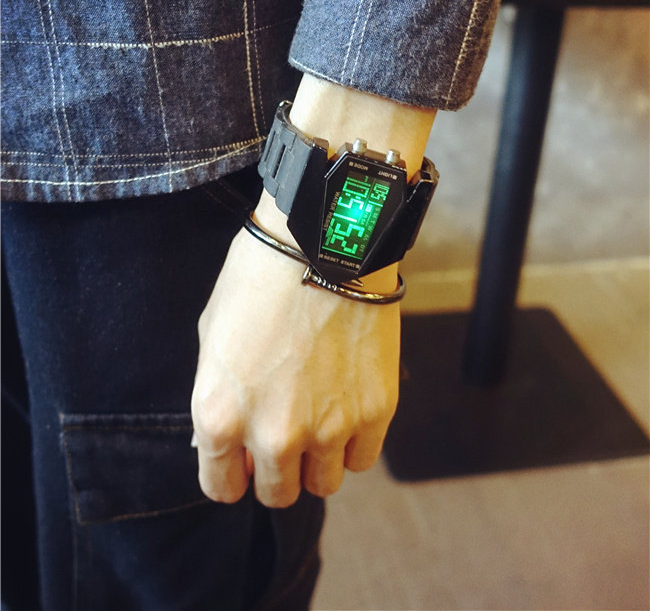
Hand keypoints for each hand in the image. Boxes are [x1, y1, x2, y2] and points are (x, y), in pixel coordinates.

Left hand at [191, 228, 400, 507]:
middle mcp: (272, 434)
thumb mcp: (213, 336)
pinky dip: (354, 444)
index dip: (232, 474)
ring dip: (317, 461)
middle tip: (284, 435)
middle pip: (276, 493)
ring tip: (319, 419)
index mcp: (219, 415)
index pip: (222, 486)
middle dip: (275, 470)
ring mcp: (328, 428)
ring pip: (322, 484)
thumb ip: (218, 398)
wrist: (325, 240)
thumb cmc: (261, 277)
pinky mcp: (375, 413)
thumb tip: (230, 441)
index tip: (243, 461)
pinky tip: (348, 409)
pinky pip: (362, 459)